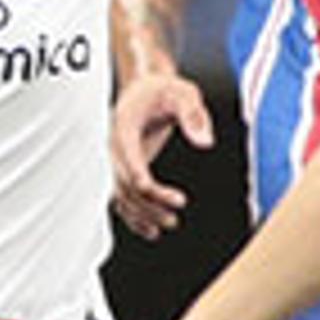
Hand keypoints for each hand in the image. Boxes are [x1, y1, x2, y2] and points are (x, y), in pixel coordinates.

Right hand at [111, 71, 213, 239]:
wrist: (145, 88)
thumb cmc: (164, 90)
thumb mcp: (183, 93)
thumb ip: (194, 114)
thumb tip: (206, 142)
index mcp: (123, 125)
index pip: (127, 155)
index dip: (138, 174)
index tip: (153, 191)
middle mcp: (114, 146)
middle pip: (124, 181)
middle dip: (147, 202)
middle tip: (173, 218)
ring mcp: (115, 159)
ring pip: (121, 193)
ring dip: (142, 213)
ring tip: (169, 224)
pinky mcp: (122, 169)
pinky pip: (122, 196)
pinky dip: (133, 215)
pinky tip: (150, 231)